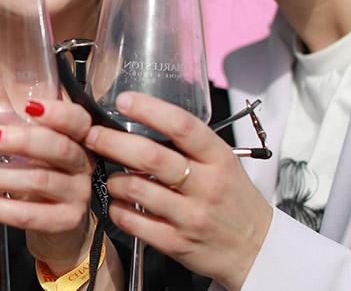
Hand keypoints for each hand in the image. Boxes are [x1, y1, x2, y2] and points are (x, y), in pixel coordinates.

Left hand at [0, 99, 95, 271]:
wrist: (56, 226)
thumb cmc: (38, 173)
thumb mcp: (21, 139)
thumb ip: (0, 107)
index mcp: (76, 138)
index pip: (78, 120)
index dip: (58, 112)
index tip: (30, 106)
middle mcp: (83, 164)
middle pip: (59, 148)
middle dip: (21, 140)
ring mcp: (78, 194)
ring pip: (41, 181)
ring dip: (1, 176)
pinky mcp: (66, 221)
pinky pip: (34, 215)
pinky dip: (5, 208)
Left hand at [83, 91, 271, 289]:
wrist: (257, 250)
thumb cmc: (234, 201)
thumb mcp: (225, 164)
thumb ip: (190, 145)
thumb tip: (144, 121)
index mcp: (219, 159)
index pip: (182, 126)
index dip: (149, 110)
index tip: (124, 100)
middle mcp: (206, 186)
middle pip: (151, 157)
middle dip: (114, 142)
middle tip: (93, 134)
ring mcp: (190, 217)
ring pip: (137, 190)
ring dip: (114, 180)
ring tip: (112, 176)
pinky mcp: (176, 244)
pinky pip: (134, 223)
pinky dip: (118, 210)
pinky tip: (119, 204)